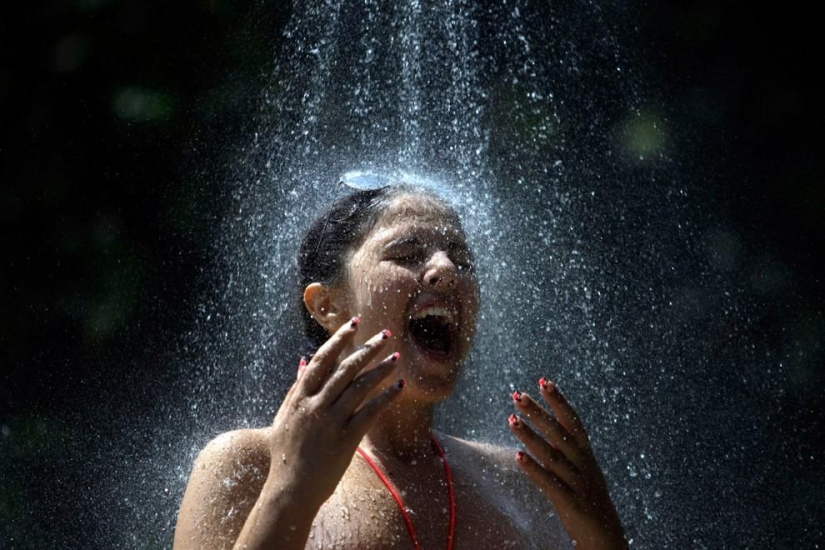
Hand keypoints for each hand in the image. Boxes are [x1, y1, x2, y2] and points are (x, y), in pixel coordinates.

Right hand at [268, 317, 403, 509]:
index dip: (339, 339)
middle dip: (367, 348)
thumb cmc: (286, 454)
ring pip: (360, 387)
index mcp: (299, 397)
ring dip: (381, 368)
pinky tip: (399, 385)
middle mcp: (315, 405)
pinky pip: (370, 412)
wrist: (290, 491)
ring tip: (396, 355)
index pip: (322, 359)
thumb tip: (304, 361)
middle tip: (386, 333)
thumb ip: (295, 388)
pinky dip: (386, 396)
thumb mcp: (284, 417)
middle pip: (346, 368)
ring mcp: (331, 422)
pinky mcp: (346, 439)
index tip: (354, 323)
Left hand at [508, 380, 627, 549]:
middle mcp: (584, 465)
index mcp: (587, 455)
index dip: (559, 400)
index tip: (543, 380)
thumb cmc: (589, 501)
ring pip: (553, 455)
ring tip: (510, 419)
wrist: (607, 539)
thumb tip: (548, 426)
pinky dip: (534, 469)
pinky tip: (517, 457)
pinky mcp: (571, 503)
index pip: (573, 421)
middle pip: (559, 433)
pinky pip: (550, 483)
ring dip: (531, 435)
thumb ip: (568, 450)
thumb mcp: (584, 470)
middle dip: (538, 412)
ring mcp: (578, 483)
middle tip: (517, 395)